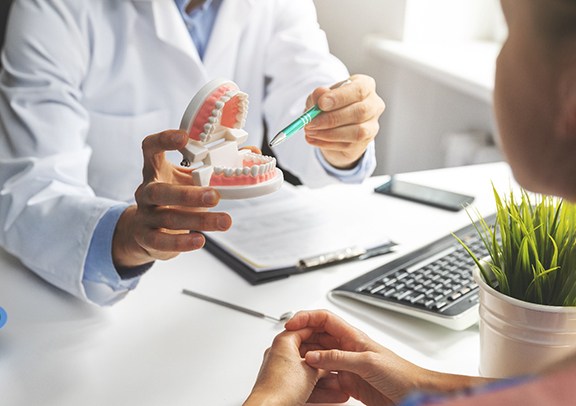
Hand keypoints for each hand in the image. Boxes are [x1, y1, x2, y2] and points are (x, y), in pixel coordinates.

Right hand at [112, 130, 231, 267]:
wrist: (146, 230)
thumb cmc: (175, 198)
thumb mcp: (191, 179)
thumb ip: (217, 166)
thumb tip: (252, 151)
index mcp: (156, 170)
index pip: (150, 148)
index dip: (164, 140)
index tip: (184, 137)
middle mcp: (146, 191)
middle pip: (160, 190)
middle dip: (188, 194)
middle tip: (215, 196)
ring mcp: (145, 215)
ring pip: (169, 217)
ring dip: (199, 220)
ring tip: (225, 222)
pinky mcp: (147, 237)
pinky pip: (162, 240)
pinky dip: (182, 242)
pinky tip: (200, 240)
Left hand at [244, 328, 349, 405]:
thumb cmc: (281, 388)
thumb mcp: (311, 371)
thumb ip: (323, 362)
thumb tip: (330, 362)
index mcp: (283, 342)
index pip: (306, 329)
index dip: (323, 332)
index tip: (335, 336)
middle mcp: (280, 354)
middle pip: (308, 351)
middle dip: (326, 360)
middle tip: (339, 360)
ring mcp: (280, 371)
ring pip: (307, 370)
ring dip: (324, 378)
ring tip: (340, 382)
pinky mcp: (282, 386)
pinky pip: (303, 383)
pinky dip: (317, 388)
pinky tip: (332, 394)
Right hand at [286, 310, 486, 405]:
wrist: (414, 394)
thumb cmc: (401, 373)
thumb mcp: (367, 362)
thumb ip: (338, 358)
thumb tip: (313, 356)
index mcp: (353, 336)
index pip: (324, 319)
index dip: (306, 317)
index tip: (290, 324)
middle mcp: (348, 348)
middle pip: (318, 338)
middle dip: (302, 341)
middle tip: (287, 349)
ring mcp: (347, 366)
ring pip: (319, 360)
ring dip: (307, 363)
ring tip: (294, 368)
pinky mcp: (349, 383)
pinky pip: (326, 379)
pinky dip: (317, 382)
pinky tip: (310, 385)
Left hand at [304, 74, 384, 168]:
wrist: (335, 125)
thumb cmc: (330, 105)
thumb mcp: (321, 96)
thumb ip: (319, 95)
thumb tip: (319, 95)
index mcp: (366, 85)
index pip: (359, 90)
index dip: (340, 97)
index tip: (321, 104)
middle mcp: (374, 104)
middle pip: (360, 112)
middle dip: (332, 118)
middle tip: (310, 122)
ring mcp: (372, 125)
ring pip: (357, 132)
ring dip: (329, 133)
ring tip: (310, 132)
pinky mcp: (365, 142)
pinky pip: (348, 145)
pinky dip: (327, 143)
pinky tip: (313, 139)